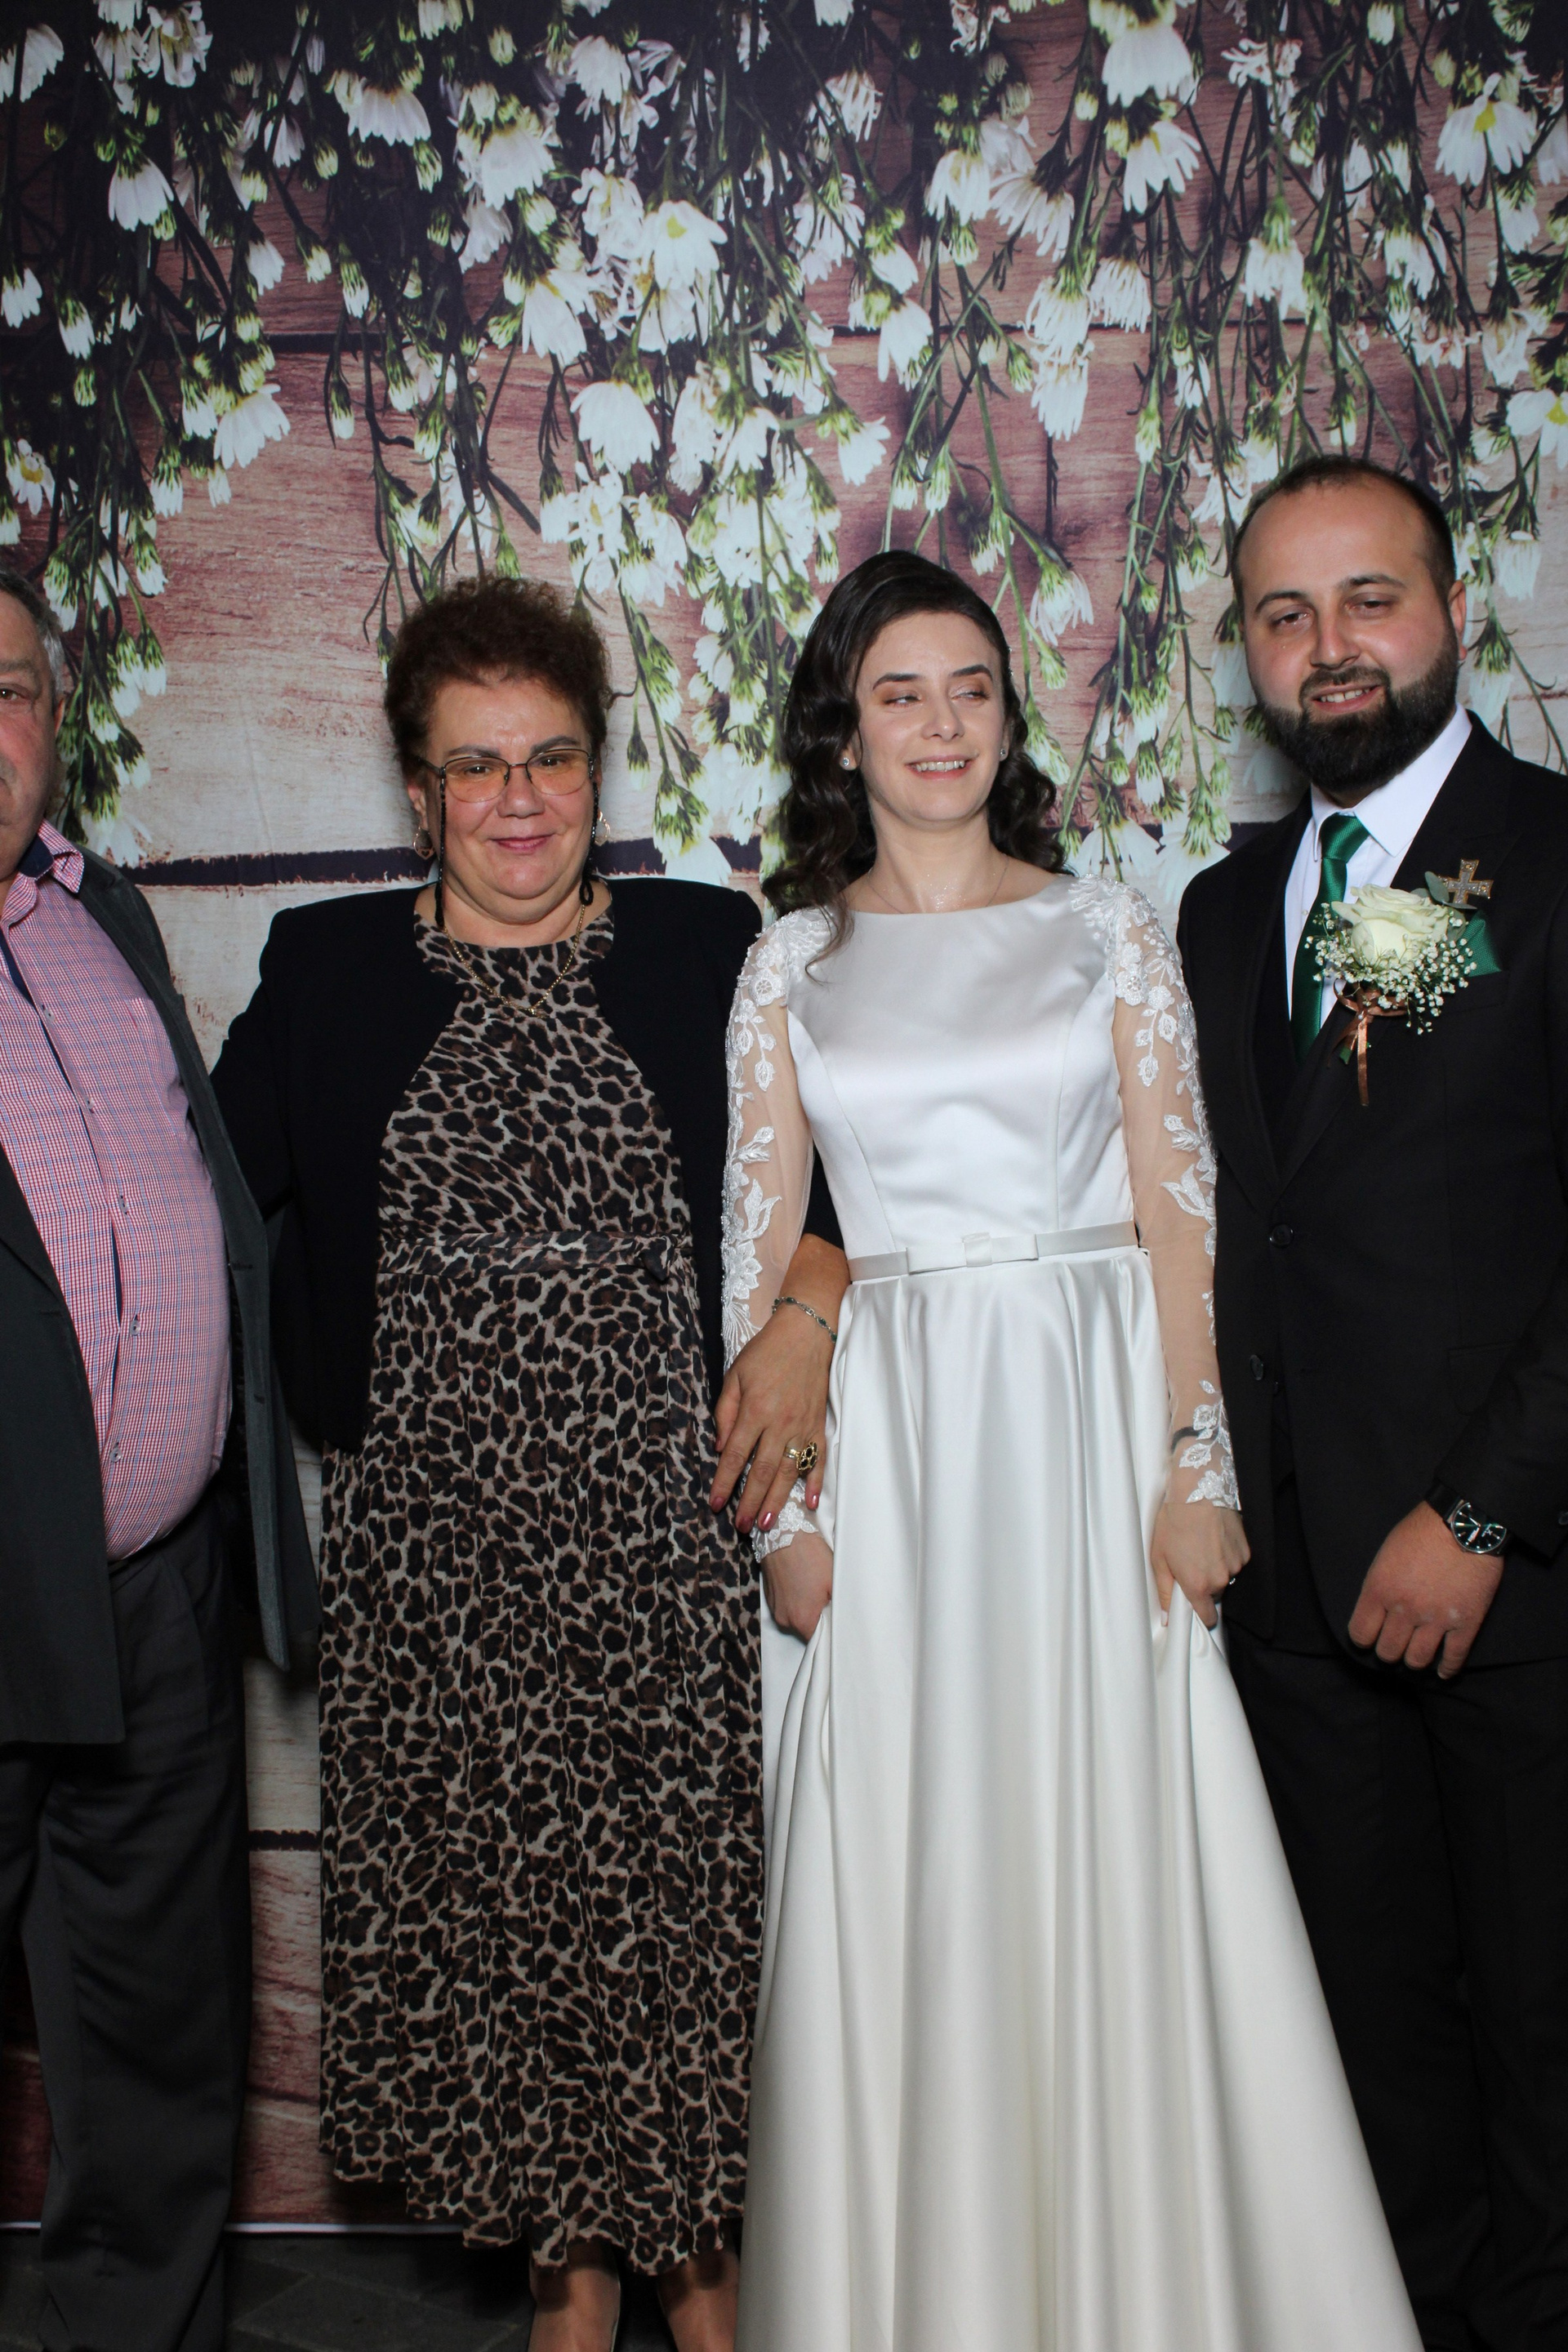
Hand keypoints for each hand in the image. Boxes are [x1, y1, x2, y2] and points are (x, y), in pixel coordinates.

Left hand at [711, 1236, 846, 1533]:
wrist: (806, 1332)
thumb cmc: (766, 1351)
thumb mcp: (735, 1375)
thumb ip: (725, 1411)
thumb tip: (720, 1447)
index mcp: (755, 1410)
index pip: (736, 1455)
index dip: (724, 1482)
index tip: (715, 1503)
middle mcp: (780, 1423)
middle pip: (762, 1471)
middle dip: (750, 1502)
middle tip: (741, 1526)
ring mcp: (802, 1427)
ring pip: (789, 1472)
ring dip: (777, 1499)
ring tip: (767, 1522)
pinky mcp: (819, 1426)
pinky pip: (818, 1459)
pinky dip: (815, 1482)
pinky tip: (811, 1503)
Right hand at [762, 1531, 833, 1641]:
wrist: (783, 1532)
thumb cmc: (810, 1556)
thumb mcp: (835, 1582)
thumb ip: (839, 1609)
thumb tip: (847, 1622)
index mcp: (802, 1621)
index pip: (820, 1640)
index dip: (831, 1631)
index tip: (838, 1619)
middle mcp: (784, 1619)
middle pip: (808, 1629)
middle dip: (820, 1617)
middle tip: (829, 1598)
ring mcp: (775, 1608)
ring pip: (797, 1616)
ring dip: (807, 1607)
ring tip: (815, 1587)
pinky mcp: (770, 1596)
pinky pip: (787, 1605)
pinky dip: (796, 1598)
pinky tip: (804, 1582)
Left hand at [1150, 1499, 1249, 1628]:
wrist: (1198, 1492)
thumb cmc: (1174, 1521)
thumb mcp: (1159, 1558)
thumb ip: (1165, 1591)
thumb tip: (1166, 1617)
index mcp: (1197, 1585)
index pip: (1207, 1618)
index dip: (1200, 1614)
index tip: (1194, 1606)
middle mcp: (1219, 1579)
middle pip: (1214, 1594)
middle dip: (1203, 1583)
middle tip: (1190, 1560)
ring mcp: (1235, 1565)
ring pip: (1225, 1576)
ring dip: (1215, 1567)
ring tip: (1201, 1545)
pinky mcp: (1245, 1551)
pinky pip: (1235, 1562)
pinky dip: (1226, 1555)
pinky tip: (1214, 1539)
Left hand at [1348, 1501, 1503, 1677]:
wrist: (1464, 1523)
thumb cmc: (1421, 1532)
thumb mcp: (1385, 1555)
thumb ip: (1379, 1585)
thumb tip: (1376, 1610)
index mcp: (1380, 1590)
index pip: (1360, 1634)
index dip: (1364, 1639)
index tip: (1370, 1637)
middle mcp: (1404, 1610)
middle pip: (1388, 1651)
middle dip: (1389, 1651)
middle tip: (1395, 1645)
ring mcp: (1436, 1619)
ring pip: (1417, 1660)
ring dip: (1414, 1660)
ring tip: (1416, 1654)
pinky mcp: (1466, 1623)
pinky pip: (1453, 1658)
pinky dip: (1447, 1669)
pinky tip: (1442, 1671)